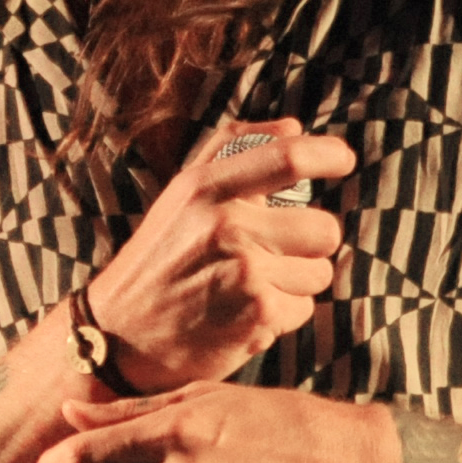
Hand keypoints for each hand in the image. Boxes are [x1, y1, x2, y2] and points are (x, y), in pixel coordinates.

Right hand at [84, 122, 356, 389]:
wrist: (117, 338)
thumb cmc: (158, 261)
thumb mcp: (180, 196)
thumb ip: (230, 151)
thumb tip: (293, 125)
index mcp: (205, 189)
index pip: (288, 156)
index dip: (328, 156)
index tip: (344, 161)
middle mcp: (225, 225)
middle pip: (324, 228)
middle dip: (310, 246)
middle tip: (274, 256)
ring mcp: (244, 271)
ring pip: (319, 273)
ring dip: (295, 284)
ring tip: (249, 289)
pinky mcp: (257, 315)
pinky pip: (303, 309)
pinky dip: (281, 316)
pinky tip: (243, 316)